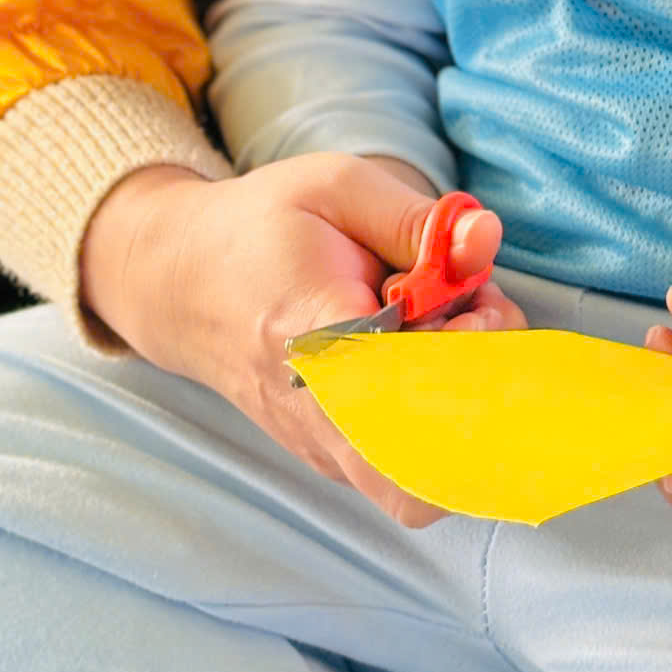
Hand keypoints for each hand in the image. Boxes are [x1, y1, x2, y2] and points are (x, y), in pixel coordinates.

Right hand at [79, 152, 522, 527]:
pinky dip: (443, 417)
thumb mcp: (335, 188)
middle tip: (476, 316)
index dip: (463, 365)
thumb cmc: (263, 228)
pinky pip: (409, 469)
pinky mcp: (334, 459)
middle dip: (484, 399)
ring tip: (451, 329)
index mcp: (311, 334)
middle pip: (426, 479)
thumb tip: (488, 241)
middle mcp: (315, 413)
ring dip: (468, 410)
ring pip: (426, 483)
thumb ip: (415, 218)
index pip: (400, 400)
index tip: (471, 306)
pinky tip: (430, 350)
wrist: (184, 282)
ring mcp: (323, 448)